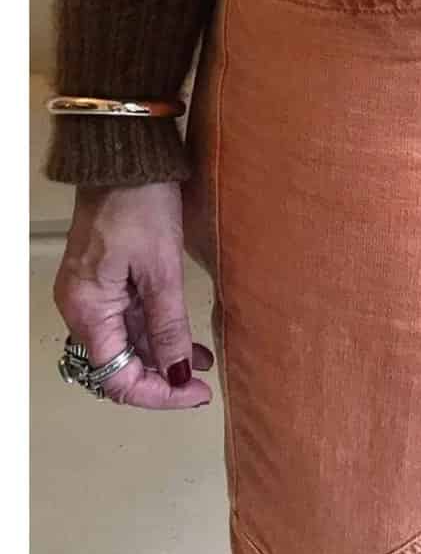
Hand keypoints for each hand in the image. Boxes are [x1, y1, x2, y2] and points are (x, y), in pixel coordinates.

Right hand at [52, 183, 213, 408]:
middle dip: (161, 379)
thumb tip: (179, 372)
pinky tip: (189, 341)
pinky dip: (158, 334)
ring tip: (204, 365)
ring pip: (127, 344)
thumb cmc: (140, 205)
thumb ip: (168, 325)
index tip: (196, 395)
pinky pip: (129, 320)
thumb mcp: (162, 270)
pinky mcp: (108, 280)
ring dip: (163, 358)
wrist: (127, 158)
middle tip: (203, 386)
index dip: (156, 394)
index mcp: (88, 310)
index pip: (115, 377)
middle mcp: (84, 308)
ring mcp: (94, 294)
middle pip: (118, 364)